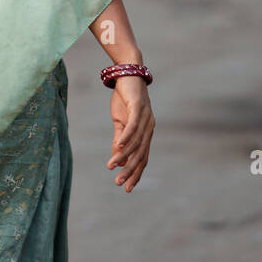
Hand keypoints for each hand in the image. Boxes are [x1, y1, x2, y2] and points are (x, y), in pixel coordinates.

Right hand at [106, 76, 153, 191]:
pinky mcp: (138, 107)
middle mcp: (149, 128)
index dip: (136, 174)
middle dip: (130, 171)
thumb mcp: (120, 121)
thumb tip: (117, 159)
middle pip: (141, 154)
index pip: (143, 158)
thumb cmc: (124, 98)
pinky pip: (133, 126)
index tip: (127, 188)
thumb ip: (120, 139)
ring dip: (124, 156)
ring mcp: (145, 118)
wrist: (127, 73)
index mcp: (146, 133)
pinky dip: (126, 138)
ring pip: (136, 143)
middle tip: (119, 183)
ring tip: (112, 166)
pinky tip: (118, 147)